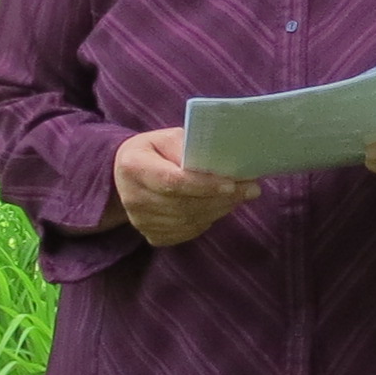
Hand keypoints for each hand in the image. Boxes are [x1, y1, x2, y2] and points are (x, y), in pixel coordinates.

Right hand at [110, 127, 258, 247]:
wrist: (125, 176)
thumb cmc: (153, 151)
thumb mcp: (167, 138)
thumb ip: (188, 148)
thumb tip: (222, 163)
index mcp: (134, 167)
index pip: (173, 182)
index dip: (204, 185)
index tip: (232, 184)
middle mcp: (134, 199)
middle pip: (185, 204)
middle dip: (222, 198)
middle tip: (250, 188)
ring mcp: (141, 222)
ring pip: (190, 221)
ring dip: (220, 209)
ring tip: (239, 195)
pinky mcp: (153, 236)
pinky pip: (188, 232)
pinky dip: (208, 220)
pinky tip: (218, 206)